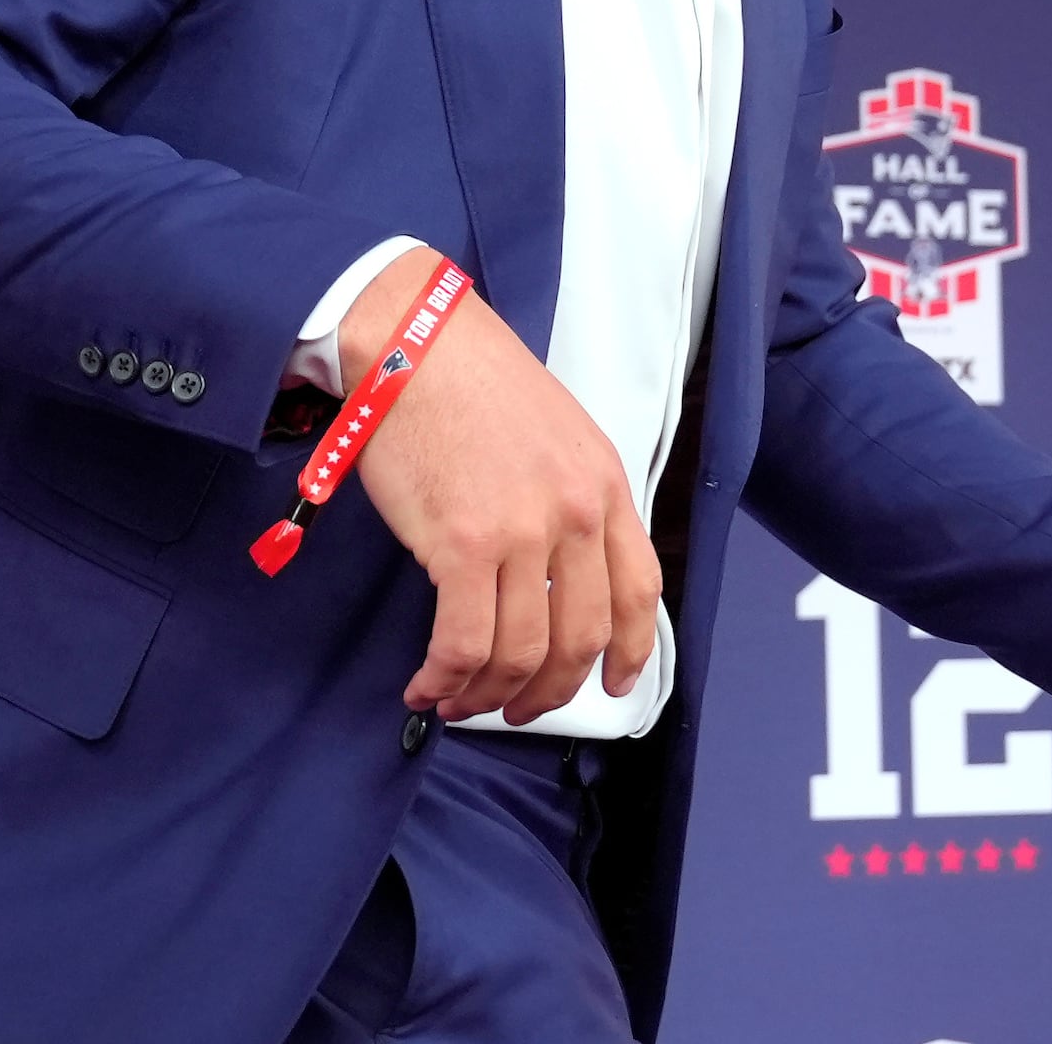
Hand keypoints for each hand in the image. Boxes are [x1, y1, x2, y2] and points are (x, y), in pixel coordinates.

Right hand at [340, 249, 658, 723]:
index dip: (631, 653)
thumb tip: (552, 575)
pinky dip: (447, 678)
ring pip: (522, 653)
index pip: (639, 592)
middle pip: (581, 638)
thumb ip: (569, 500)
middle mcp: (576, 513)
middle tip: (518, 709)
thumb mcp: (555, 432)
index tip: (614, 684)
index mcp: (604, 485)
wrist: (411, 341)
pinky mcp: (464, 545)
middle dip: (549, 692)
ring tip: (458, 701)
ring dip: (489, 694)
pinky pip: (465, 643)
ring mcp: (523, 531)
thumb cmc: (470, 379)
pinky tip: (427, 685)